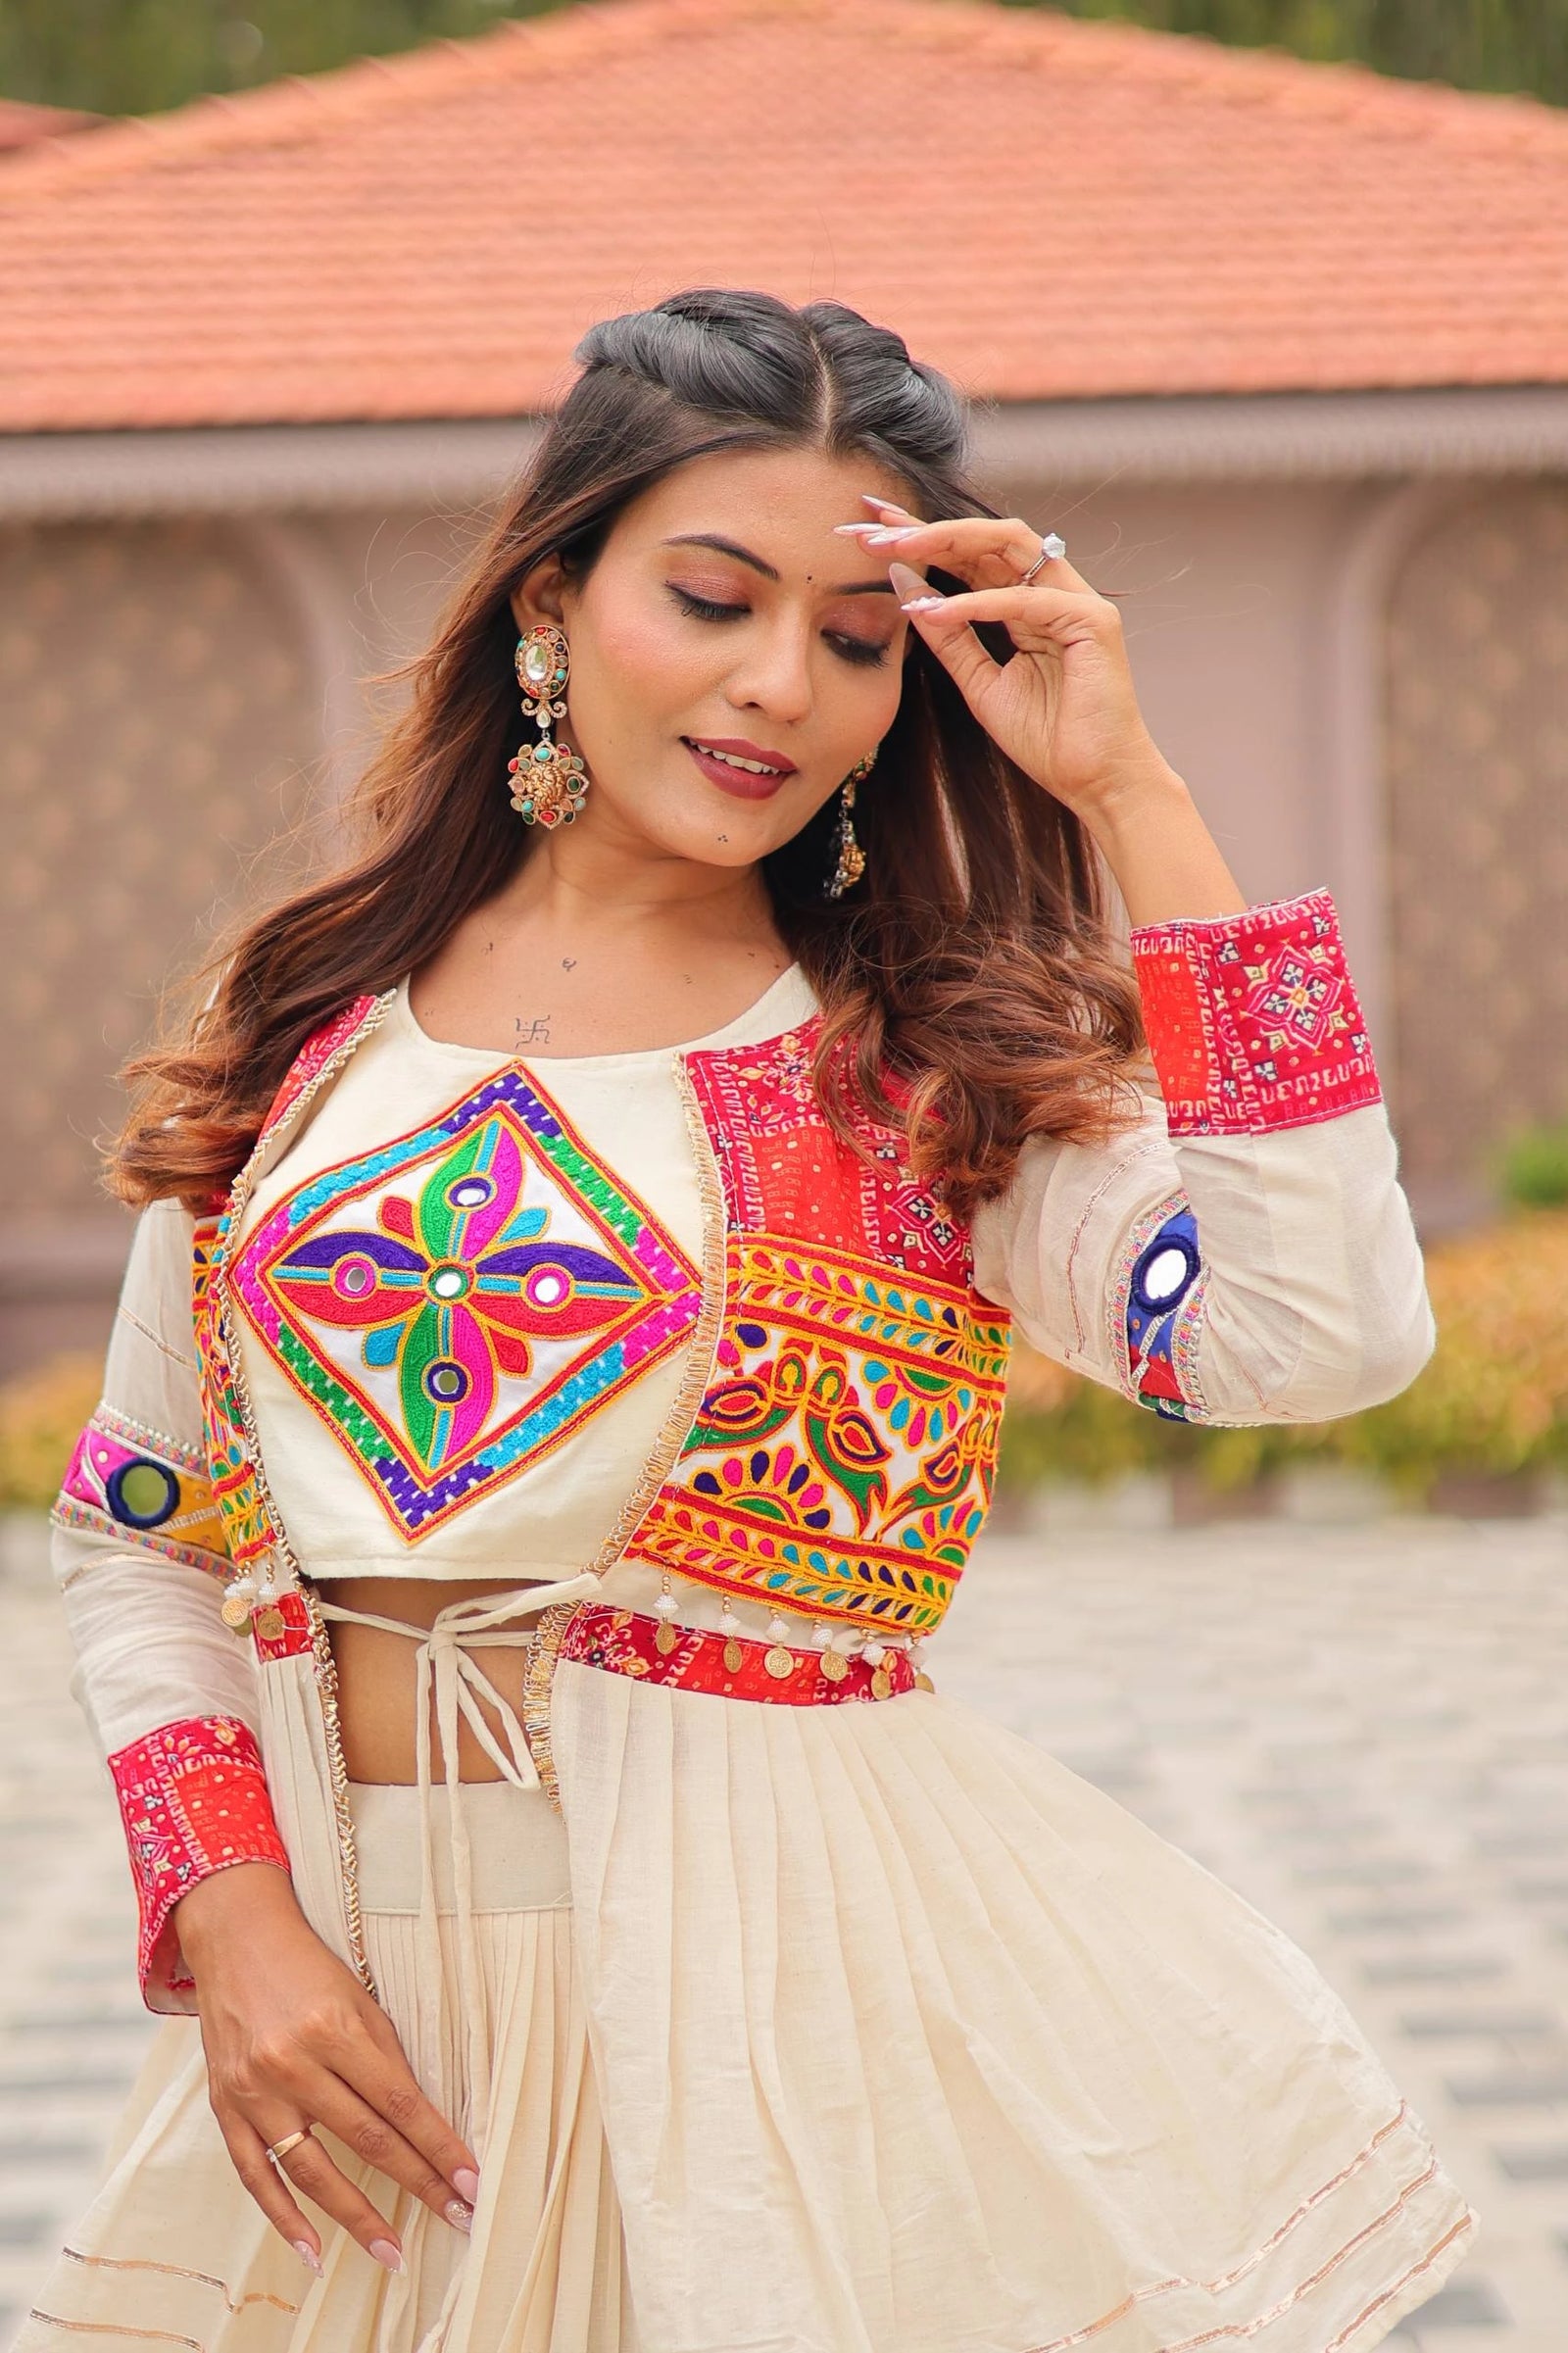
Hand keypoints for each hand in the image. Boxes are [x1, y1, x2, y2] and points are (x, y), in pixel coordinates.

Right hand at [175, 1863, 479, 2277]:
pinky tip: (313, 2249)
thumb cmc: (308, 1965)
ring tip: (393, 2253)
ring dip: (356, 2218)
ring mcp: (255, 2090)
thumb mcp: (358, 1995)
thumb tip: (423, 2120)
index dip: (438, 2146)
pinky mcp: (226, 2108)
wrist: (234, 1939)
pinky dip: (283, 2217)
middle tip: (457, 2219)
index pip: (399, 2101)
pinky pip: (256, 2175)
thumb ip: (384, 2055)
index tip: (471, 2181)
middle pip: (366, 2138)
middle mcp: (292, 2062)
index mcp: (334, 2027)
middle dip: (417, 2183)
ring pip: (312, 2169)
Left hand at [842, 496, 1177, 829]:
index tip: (867, 532)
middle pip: (985, 538)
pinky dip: (976, 603)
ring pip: (1009, 544)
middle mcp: (1053, 591)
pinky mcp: (1093, 620)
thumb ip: (947, 636)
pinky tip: (933, 610)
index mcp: (1027, 603)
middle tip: (870, 529)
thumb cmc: (1046, 739)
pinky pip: (1025, 600)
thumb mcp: (978, 683)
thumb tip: (903, 583)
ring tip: (897, 549)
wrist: (1095, 784)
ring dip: (948, 543)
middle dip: (926, 530)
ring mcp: (1077, 600)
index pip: (970, 556)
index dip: (921, 539)